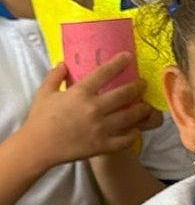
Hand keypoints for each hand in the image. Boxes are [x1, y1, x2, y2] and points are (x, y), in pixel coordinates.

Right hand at [20, 53, 153, 169]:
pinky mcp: (103, 145)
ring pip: (130, 117)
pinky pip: (125, 139)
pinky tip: (136, 130)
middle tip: (143, 84)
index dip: (118, 63)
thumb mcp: (44, 93)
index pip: (103, 73)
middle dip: (136, 87)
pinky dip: (133, 134)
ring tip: (146, 106)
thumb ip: (54, 77)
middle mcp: (94, 109)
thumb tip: (63, 64)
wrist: (38, 147)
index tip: (128, 57)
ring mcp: (101, 128)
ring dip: (141, 110)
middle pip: (123, 94)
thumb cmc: (40, 119)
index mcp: (79, 94)